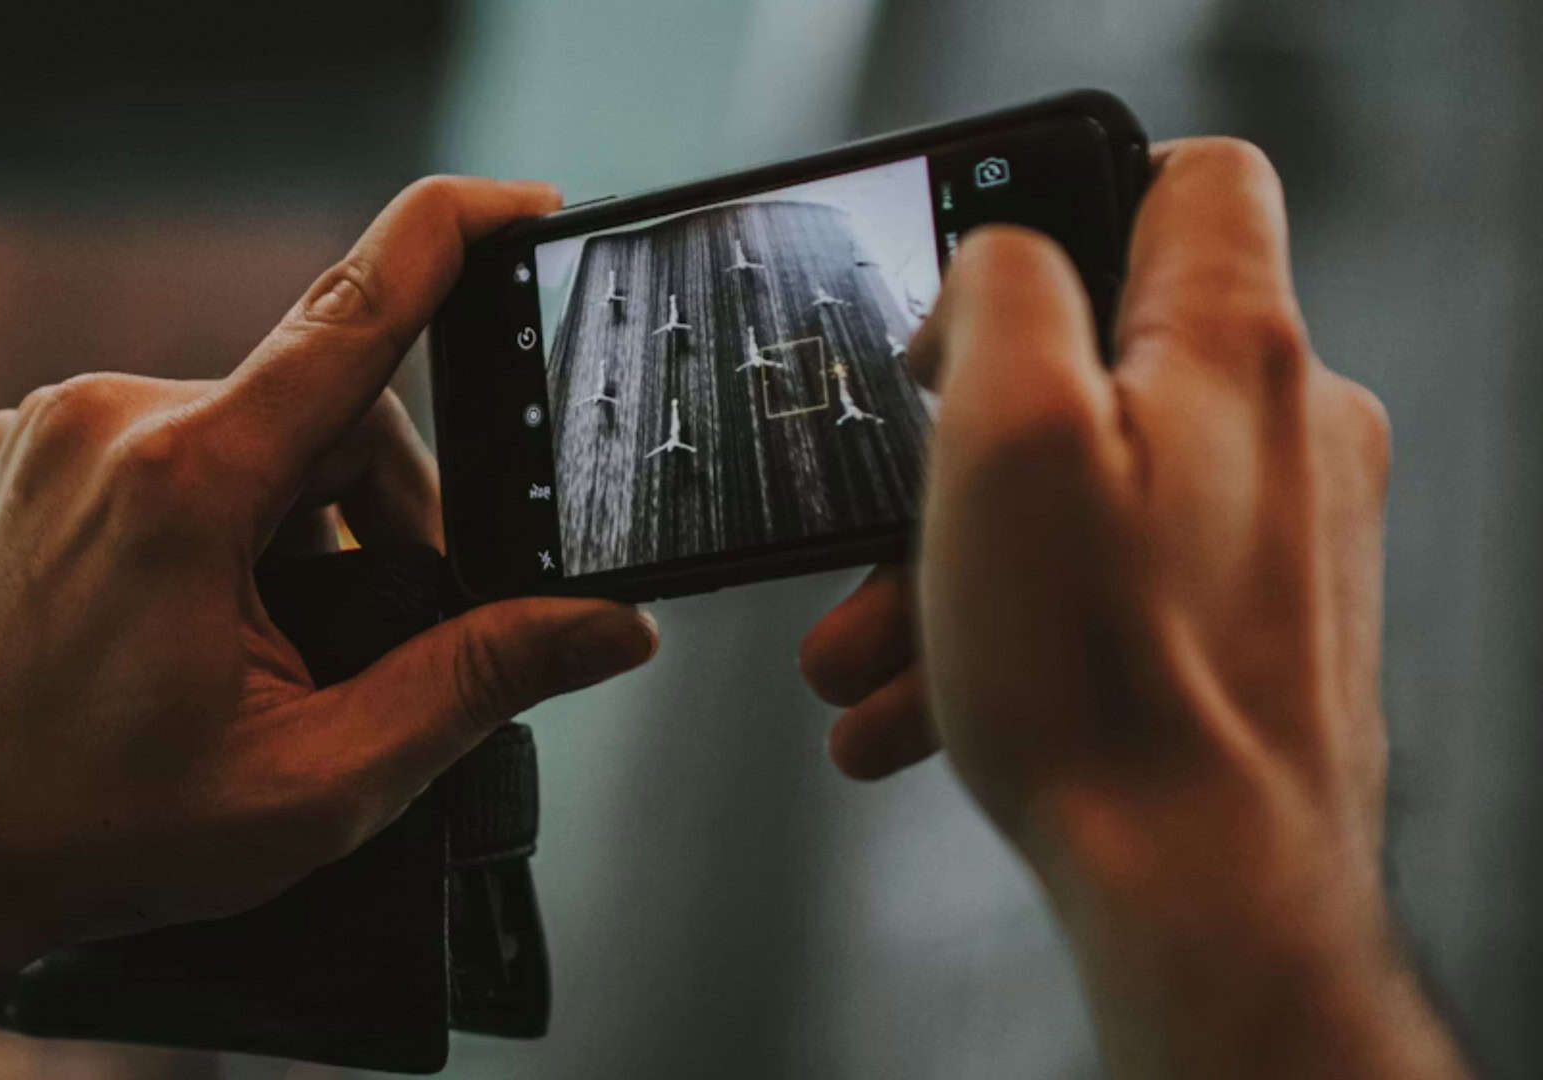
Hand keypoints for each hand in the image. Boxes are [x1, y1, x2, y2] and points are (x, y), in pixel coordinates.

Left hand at [0, 177, 658, 1078]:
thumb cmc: (104, 832)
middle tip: (372, 624)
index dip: (449, 243)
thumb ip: (477, 682)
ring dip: (282, 511)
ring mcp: (35, 432)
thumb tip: (609, 630)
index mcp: (186, 482)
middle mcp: (100, 421)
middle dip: (372, 506)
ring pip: (230, 427)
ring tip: (260, 639)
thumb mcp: (322, 778)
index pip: (354, 319)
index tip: (518, 203)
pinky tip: (177, 612)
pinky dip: (194, 508)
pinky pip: (143, 444)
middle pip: (313, 410)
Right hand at [800, 140, 1466, 1076]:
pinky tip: (921, 704)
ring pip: (1084, 498)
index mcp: (1232, 349)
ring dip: (954, 565)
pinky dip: (1012, 627)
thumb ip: (1001, 294)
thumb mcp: (1006, 435)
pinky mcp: (1251, 622)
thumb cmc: (1108, 682)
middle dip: (953, 450)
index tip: (975, 295)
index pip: (1187, 179)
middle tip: (875, 523)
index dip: (1062, 204)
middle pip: (1095, 368)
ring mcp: (1272, 535)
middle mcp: (1279, 429)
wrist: (1206, 892)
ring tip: (865, 653)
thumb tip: (993, 272)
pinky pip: (1109, 587)